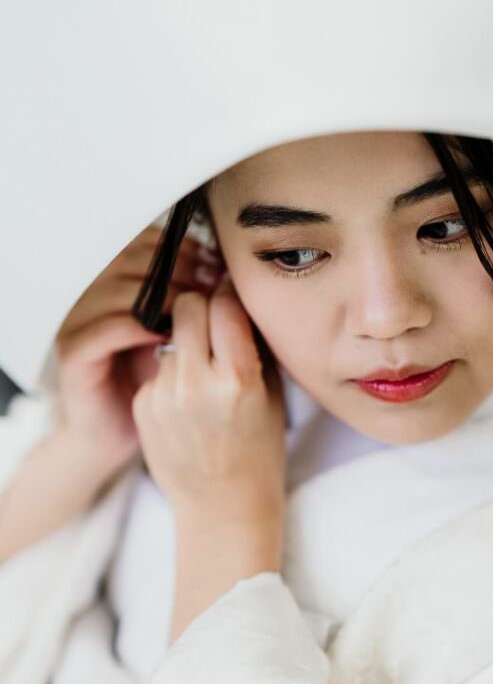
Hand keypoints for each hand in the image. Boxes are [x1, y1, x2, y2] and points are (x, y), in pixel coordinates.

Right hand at [54, 225, 225, 477]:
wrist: (129, 439)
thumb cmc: (168, 391)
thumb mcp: (185, 339)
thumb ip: (196, 306)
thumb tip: (228, 272)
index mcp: (117, 283)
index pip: (144, 244)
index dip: (182, 249)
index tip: (217, 263)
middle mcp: (92, 296)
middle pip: (131, 260)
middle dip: (176, 268)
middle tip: (210, 281)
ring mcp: (78, 323)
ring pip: (118, 290)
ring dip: (160, 295)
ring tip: (194, 309)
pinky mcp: (74, 355)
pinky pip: (105, 329)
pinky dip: (138, 327)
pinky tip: (168, 336)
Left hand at [131, 277, 286, 531]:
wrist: (223, 506)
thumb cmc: (258, 452)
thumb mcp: (272, 396)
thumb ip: (253, 345)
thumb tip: (238, 296)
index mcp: (237, 377)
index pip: (224, 302)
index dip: (230, 293)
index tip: (234, 293)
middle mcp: (196, 381)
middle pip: (187, 305)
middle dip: (201, 306)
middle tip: (213, 321)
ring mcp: (164, 393)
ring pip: (171, 335)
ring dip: (186, 343)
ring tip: (203, 376)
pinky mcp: (142, 404)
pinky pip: (157, 367)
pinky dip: (172, 373)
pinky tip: (186, 402)